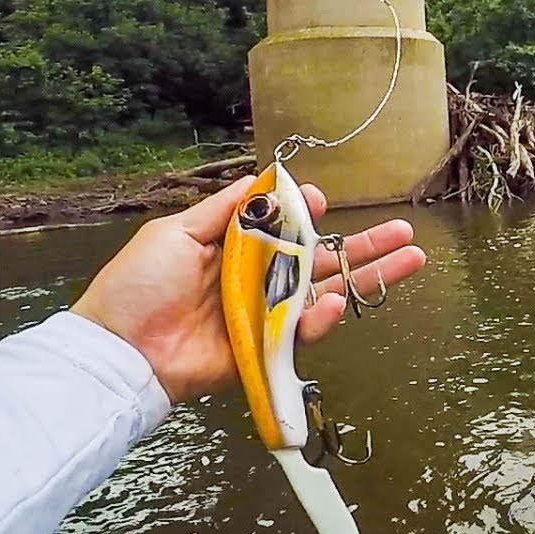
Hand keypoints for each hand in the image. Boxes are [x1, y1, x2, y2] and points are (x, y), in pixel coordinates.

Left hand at [70, 176, 425, 402]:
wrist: (123, 350)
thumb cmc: (140, 286)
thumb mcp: (176, 232)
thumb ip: (225, 210)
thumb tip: (266, 183)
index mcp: (236, 250)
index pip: (287, 230)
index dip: (310, 215)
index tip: (323, 200)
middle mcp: (258, 282)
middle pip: (322, 260)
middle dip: (365, 246)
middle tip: (404, 232)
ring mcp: (268, 315)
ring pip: (329, 292)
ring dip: (370, 276)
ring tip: (411, 259)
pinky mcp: (269, 348)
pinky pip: (306, 330)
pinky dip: (324, 317)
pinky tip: (335, 301)